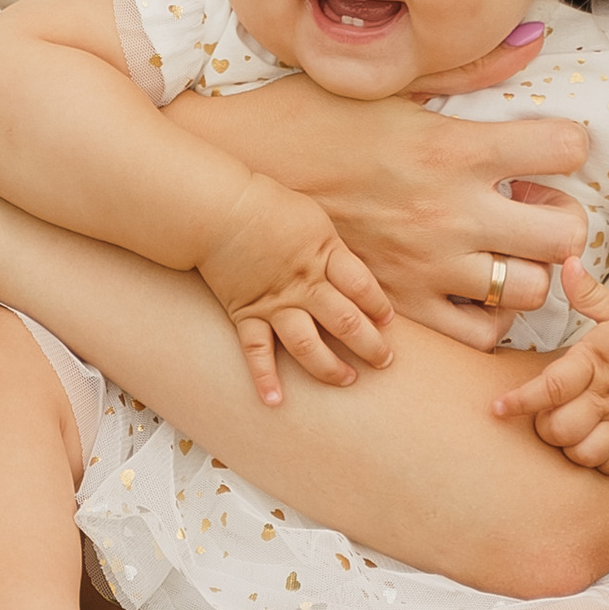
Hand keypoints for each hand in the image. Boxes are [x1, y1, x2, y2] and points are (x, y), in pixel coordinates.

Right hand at [174, 78, 590, 345]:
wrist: (242, 175)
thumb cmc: (315, 119)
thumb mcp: (394, 84)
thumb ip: (472, 68)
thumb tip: (534, 39)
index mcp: (456, 148)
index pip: (566, 147)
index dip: (571, 145)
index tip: (552, 147)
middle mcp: (452, 212)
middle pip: (566, 235)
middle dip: (565, 221)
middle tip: (536, 207)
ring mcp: (430, 266)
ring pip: (530, 291)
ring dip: (530, 269)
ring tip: (506, 249)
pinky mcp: (403, 305)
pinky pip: (479, 334)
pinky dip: (489, 316)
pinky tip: (473, 287)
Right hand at [196, 177, 392, 404]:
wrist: (220, 210)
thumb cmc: (270, 208)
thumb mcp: (314, 220)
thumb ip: (334, 250)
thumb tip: (353, 273)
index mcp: (325, 255)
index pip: (363, 288)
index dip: (380, 307)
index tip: (388, 321)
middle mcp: (304, 284)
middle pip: (345, 321)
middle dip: (370, 345)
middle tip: (385, 361)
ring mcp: (275, 303)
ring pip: (308, 344)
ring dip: (330, 367)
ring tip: (348, 380)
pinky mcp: (247, 314)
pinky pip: (257, 351)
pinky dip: (264, 378)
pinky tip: (275, 401)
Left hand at [491, 262, 608, 476]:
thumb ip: (587, 291)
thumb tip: (567, 262)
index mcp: (597, 359)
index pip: (552, 387)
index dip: (521, 401)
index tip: (499, 408)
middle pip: (562, 428)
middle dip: (543, 428)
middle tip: (541, 415)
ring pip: (585, 452)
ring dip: (569, 448)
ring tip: (566, 432)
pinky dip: (600, 464)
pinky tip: (592, 447)